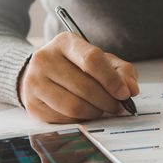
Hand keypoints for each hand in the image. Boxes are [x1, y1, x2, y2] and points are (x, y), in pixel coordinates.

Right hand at [18, 32, 138, 122]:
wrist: (41, 73)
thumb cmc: (77, 66)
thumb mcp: (102, 60)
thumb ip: (122, 71)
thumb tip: (131, 89)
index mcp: (65, 42)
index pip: (92, 60)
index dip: (112, 80)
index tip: (125, 93)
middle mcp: (45, 58)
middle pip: (85, 87)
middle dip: (107, 101)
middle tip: (118, 106)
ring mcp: (34, 81)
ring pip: (74, 106)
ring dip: (95, 112)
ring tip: (101, 109)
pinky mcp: (31, 104)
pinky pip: (63, 119)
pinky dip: (80, 120)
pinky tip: (84, 112)